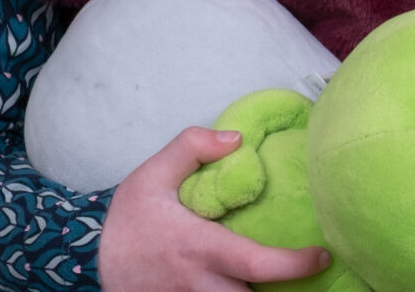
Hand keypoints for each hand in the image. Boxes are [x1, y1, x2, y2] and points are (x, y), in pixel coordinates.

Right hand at [100, 126, 332, 291]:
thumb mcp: (151, 175)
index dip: (295, 265)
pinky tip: (252, 288)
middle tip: (305, 273)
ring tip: (282, 283)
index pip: (258, 264)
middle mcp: (201, 286)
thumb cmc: (130, 222)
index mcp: (199, 248)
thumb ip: (192, 148)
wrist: (93, 264)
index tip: (321, 255)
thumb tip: (237, 138)